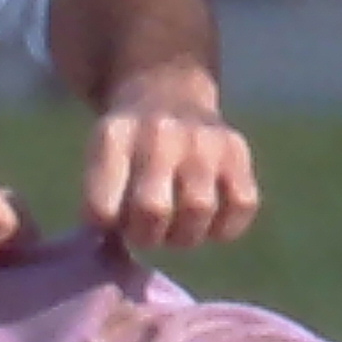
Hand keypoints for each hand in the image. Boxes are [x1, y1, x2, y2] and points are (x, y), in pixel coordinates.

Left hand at [82, 80, 261, 252]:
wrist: (169, 95)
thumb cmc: (128, 148)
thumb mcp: (99, 162)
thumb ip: (99, 205)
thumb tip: (113, 246)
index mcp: (114, 136)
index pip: (102, 209)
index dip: (107, 229)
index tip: (111, 221)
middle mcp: (160, 130)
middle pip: (153, 209)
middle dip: (146, 236)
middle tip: (145, 230)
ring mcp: (204, 138)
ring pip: (200, 208)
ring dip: (184, 235)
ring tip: (175, 228)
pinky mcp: (238, 150)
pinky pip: (242, 205)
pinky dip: (224, 226)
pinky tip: (207, 222)